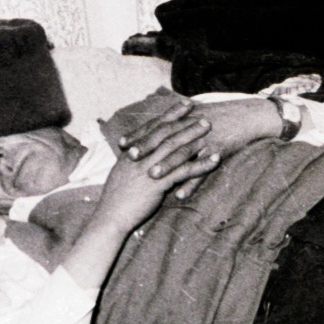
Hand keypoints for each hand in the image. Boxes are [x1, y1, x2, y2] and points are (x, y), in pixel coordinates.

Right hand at [97, 119, 218, 231]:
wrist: (109, 217)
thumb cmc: (116, 199)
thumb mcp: (122, 173)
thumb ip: (133, 160)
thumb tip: (141, 151)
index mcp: (131, 152)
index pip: (152, 127)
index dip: (170, 115)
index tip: (186, 106)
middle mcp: (139, 156)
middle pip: (165, 133)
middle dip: (185, 121)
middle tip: (204, 115)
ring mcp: (147, 169)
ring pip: (174, 148)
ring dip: (194, 136)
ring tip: (209, 129)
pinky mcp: (156, 185)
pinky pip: (182, 171)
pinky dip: (200, 164)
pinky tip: (214, 160)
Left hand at [120, 97, 281, 199]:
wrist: (247, 116)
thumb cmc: (221, 116)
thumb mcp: (197, 115)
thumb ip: (178, 121)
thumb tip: (159, 127)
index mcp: (184, 120)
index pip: (156, 126)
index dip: (138, 135)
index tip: (121, 144)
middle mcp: (191, 128)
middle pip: (165, 138)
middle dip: (146, 147)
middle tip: (129, 158)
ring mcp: (205, 140)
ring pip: (183, 153)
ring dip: (167, 164)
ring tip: (152, 176)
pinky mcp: (218, 151)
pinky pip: (203, 169)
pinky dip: (192, 182)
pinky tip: (181, 194)